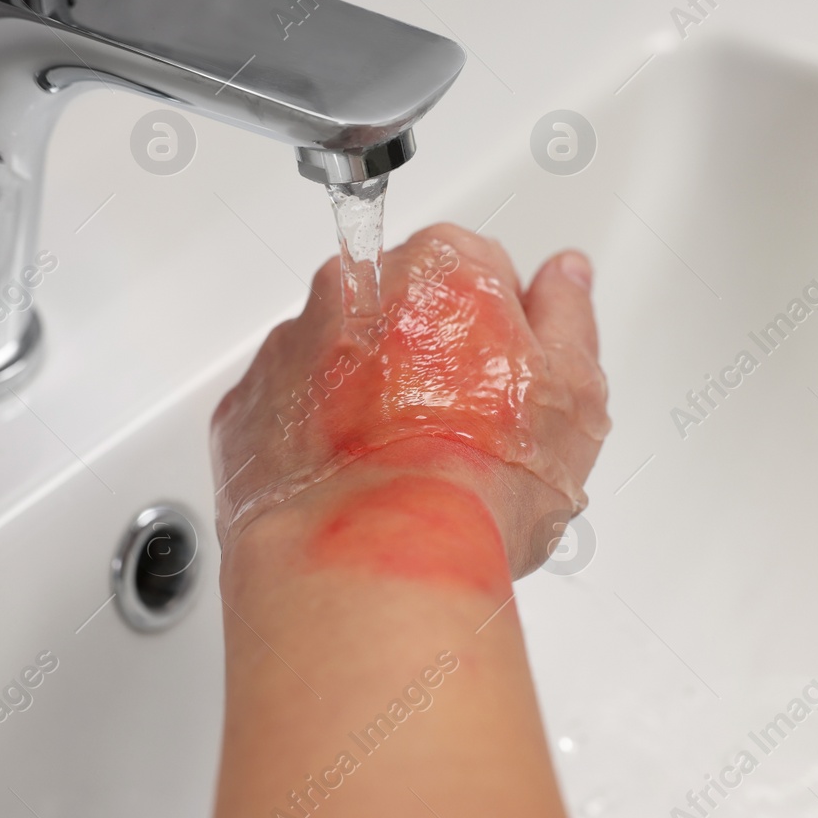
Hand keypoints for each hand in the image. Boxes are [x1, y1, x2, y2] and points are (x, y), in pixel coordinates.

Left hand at [211, 223, 609, 578]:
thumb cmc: (477, 476)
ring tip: (400, 469)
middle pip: (401, 307)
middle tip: (457, 433)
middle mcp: (355, 288)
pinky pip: (285, 409)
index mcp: (442, 266)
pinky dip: (309, 439)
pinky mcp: (245, 408)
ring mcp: (291, 346)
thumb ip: (569, 315)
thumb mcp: (573, 393)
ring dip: (364, 397)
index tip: (504, 380)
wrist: (378, 550)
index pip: (478, 268)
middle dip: (427, 357)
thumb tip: (564, 276)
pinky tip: (348, 486)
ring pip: (337, 357)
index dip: (500, 331)